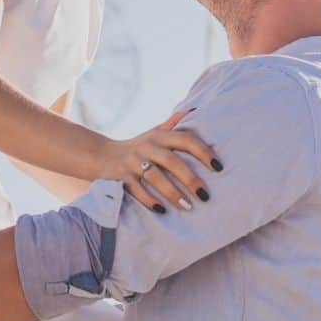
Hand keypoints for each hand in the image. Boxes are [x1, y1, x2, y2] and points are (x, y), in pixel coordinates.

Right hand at [98, 109, 221, 212]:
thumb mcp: (155, 132)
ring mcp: (132, 162)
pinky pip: (136, 189)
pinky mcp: (120, 177)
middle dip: (190, 179)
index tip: (219, 167)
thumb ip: (174, 124)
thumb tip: (196, 110)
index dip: (203, 152)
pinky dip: (149, 200)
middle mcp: (147, 146)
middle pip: (172, 161)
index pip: (185, 139)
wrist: (102, 156)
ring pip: (155, 177)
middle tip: (205, 195)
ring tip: (188, 207)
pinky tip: (162, 210)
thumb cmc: (138, 147)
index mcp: (159, 136)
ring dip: (172, 193)